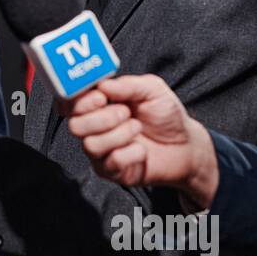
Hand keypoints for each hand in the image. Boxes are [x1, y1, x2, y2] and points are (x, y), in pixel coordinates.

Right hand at [63, 74, 219, 209]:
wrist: (185, 146)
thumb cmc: (166, 116)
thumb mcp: (153, 90)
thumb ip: (128, 85)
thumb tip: (103, 85)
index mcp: (98, 104)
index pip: (70, 101)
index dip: (78, 100)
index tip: (100, 97)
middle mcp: (94, 127)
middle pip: (75, 125)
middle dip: (102, 118)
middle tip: (126, 113)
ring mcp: (100, 150)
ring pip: (90, 144)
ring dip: (119, 135)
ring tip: (137, 129)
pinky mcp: (110, 170)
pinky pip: (110, 162)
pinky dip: (131, 153)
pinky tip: (142, 150)